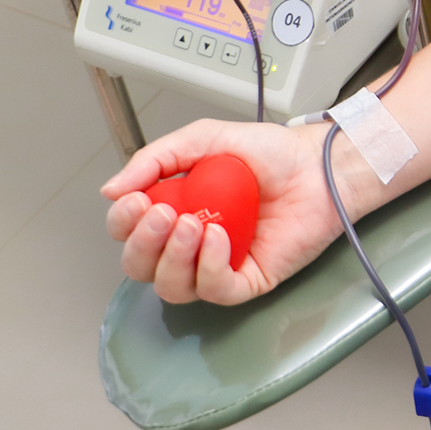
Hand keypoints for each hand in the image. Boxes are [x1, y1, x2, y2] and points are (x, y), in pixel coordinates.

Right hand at [102, 117, 366, 304]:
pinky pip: (214, 290)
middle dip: (142, 244)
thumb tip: (111, 189)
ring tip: (194, 223)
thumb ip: (158, 158)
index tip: (134, 200)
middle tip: (162, 214)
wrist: (318, 164)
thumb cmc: (272, 154)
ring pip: (172, 286)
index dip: (122, 224)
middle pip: (141, 267)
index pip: (129, 232)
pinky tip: (217, 238)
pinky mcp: (247, 280)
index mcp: (175, 211)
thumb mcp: (207, 139)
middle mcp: (190, 244)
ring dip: (173, 257)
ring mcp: (217, 265)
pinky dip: (208, 266)